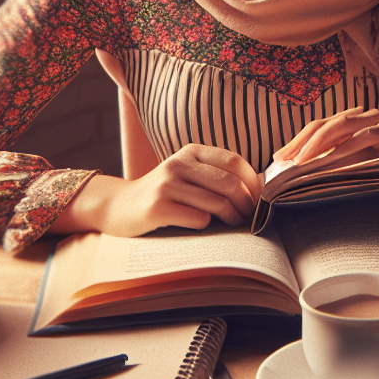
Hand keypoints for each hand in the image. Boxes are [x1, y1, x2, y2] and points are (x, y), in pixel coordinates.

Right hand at [52, 144, 262, 236]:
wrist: (118, 207)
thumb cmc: (165, 194)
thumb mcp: (189, 175)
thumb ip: (218, 175)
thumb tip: (261, 184)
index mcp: (192, 151)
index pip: (235, 161)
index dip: (253, 182)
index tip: (259, 199)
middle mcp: (179, 163)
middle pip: (229, 183)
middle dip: (247, 204)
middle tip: (250, 217)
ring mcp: (167, 184)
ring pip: (216, 202)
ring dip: (233, 218)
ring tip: (235, 225)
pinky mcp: (157, 207)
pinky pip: (197, 218)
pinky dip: (208, 226)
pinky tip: (205, 227)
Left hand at [272, 107, 378, 170]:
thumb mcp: (352, 169)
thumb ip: (331, 165)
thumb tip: (295, 173)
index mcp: (352, 124)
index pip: (319, 127)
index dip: (298, 140)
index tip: (280, 158)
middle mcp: (364, 117)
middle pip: (325, 124)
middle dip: (301, 142)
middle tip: (283, 160)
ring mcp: (378, 120)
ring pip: (340, 126)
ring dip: (317, 145)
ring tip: (299, 162)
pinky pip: (361, 138)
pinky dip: (343, 150)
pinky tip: (327, 163)